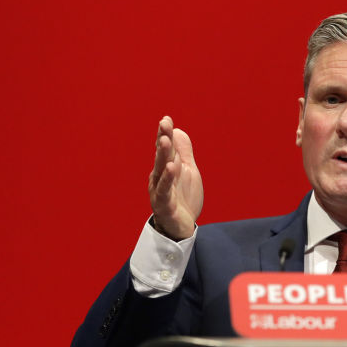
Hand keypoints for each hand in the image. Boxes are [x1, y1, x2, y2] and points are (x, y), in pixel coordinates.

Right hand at [148, 116, 202, 239]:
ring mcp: (160, 190)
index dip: (165, 134)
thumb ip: (183, 152)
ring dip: (163, 155)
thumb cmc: (183, 198)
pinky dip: (168, 179)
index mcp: (165, 168)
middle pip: (162, 156)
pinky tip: (172, 168)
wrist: (181, 227)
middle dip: (163, 139)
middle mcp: (160, 177)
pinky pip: (165, 191)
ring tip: (166, 141)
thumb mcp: (187, 171)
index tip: (166, 119)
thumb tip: (179, 131)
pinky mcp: (165, 205)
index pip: (165, 148)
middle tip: (164, 123)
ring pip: (161, 171)